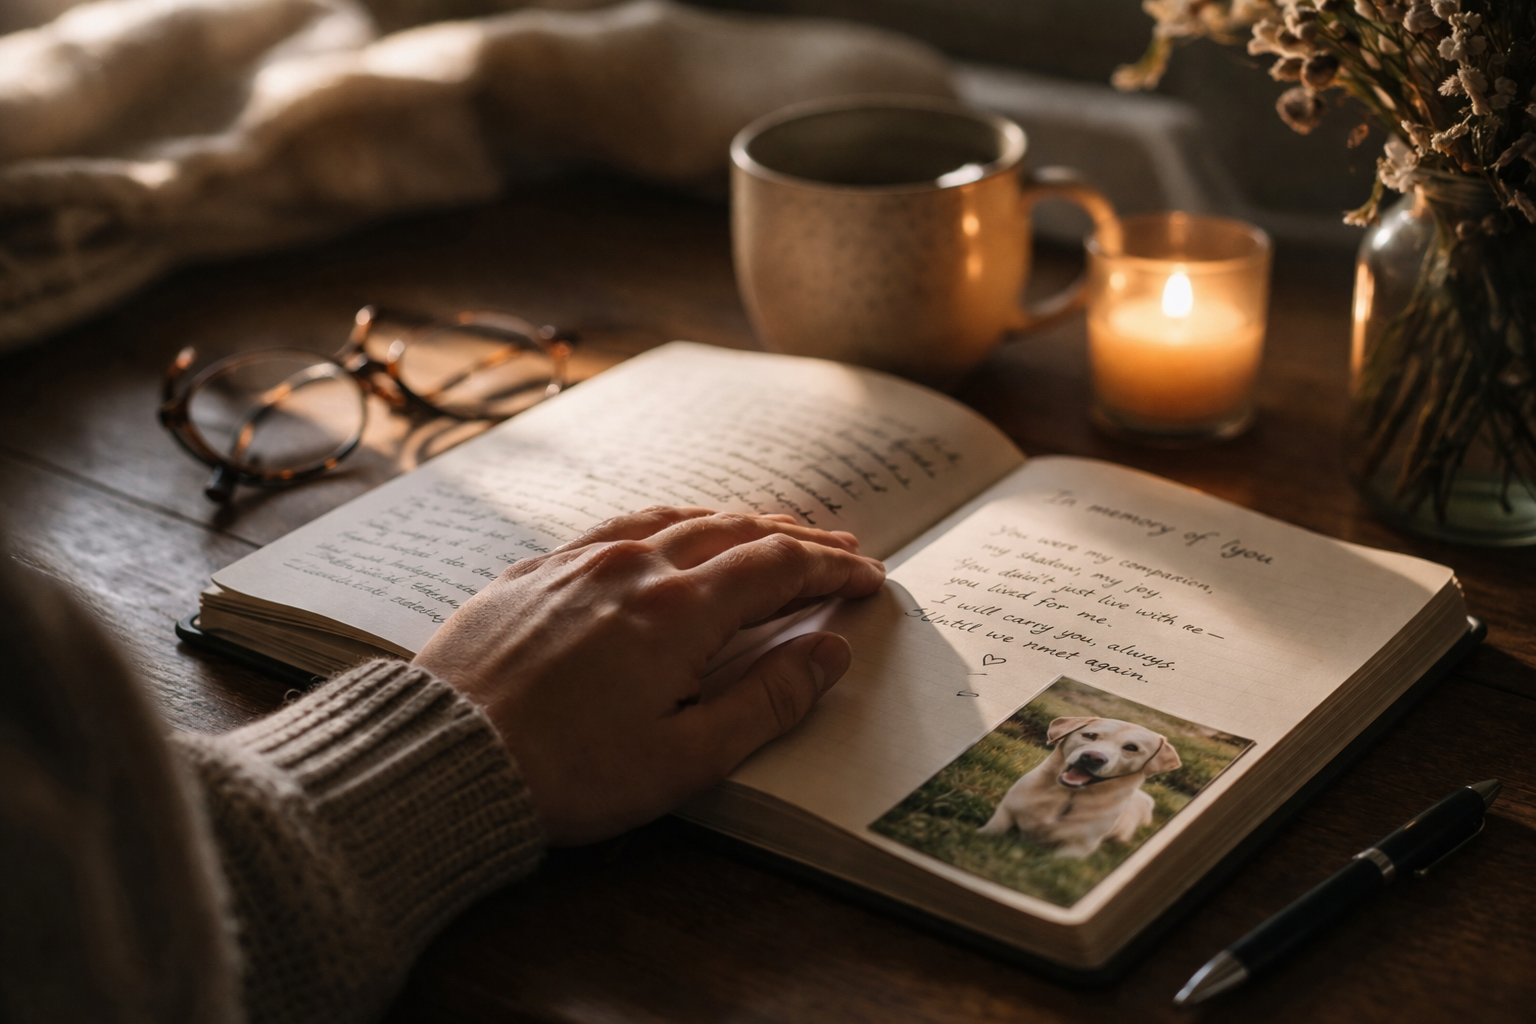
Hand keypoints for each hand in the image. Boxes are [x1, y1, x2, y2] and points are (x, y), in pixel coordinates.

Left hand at [414, 506, 885, 844]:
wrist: (444, 759)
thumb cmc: (567, 773)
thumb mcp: (688, 758)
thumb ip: (769, 699)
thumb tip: (830, 652)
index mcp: (679, 610)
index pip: (778, 568)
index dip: (832, 571)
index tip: (867, 578)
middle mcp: (633, 565)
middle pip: (735, 531)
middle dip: (796, 539)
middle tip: (839, 549)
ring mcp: (579, 560)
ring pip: (677, 518)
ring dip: (735, 522)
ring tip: (770, 528)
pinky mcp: (535, 570)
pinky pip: (619, 525)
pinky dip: (669, 523)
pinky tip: (672, 533)